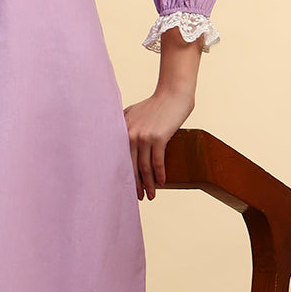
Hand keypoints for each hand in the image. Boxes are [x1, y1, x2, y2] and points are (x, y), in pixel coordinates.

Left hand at [123, 85, 193, 200]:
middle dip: (134, 184)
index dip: (122, 174)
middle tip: (137, 198)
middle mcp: (130, 134)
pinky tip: (161, 183)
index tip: (124, 187)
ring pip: (144, 167)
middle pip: (130, 165)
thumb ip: (124, 125)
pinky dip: (159, 174)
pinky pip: (157, 161)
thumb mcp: (133, 112)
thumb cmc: (155, 104)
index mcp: (122, 130)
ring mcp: (144, 137)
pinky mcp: (159, 138)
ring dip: (148, 184)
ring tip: (150, 196)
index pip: (119, 157)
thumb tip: (118, 141)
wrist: (172, 93)